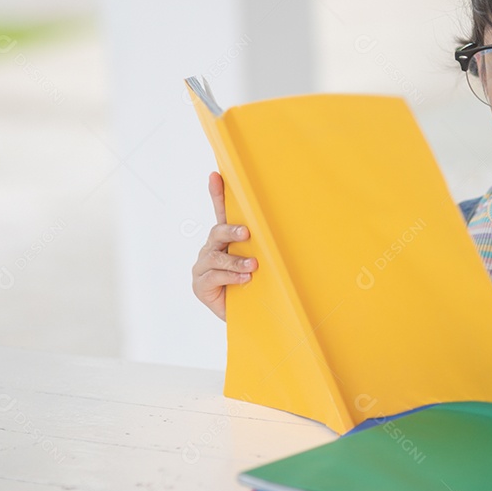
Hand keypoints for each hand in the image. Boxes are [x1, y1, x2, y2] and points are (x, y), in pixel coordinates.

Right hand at [191, 171, 256, 320]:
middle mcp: (211, 249)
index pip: (221, 212)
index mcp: (226, 240)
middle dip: (231, 230)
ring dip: (236, 260)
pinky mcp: (200, 284)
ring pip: (216, 256)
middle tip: (247, 233)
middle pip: (217, 232)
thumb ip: (264, 246)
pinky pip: (214, 276)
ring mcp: (203, 266)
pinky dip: (231, 276)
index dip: (217, 193)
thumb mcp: (262, 261)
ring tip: (253, 266)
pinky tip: (244, 278)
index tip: (216, 175)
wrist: (248, 316)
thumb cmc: (256, 284)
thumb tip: (290, 227)